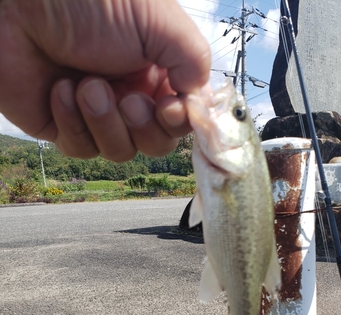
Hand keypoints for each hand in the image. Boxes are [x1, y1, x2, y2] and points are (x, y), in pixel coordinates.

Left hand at [0, 0, 210, 159]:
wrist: (18, 5)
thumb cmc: (89, 2)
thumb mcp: (158, 22)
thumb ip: (193, 62)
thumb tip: (199, 104)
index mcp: (155, 70)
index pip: (181, 116)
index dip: (179, 122)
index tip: (171, 109)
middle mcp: (129, 94)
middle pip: (155, 142)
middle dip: (143, 126)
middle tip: (128, 99)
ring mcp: (96, 113)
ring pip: (120, 151)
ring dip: (105, 122)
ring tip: (86, 85)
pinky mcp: (63, 126)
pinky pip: (82, 148)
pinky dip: (74, 124)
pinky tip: (61, 91)